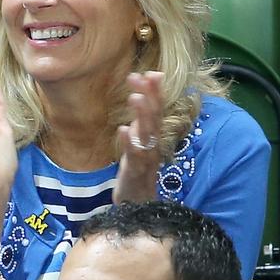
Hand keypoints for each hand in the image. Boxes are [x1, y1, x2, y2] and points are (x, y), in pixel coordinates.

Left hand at [113, 71, 164, 203]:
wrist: (137, 208)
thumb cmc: (136, 174)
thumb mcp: (137, 145)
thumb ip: (140, 124)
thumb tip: (140, 98)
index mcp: (152, 138)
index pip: (156, 111)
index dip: (154, 91)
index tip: (148, 71)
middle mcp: (152, 146)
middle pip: (155, 118)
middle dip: (150, 96)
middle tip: (142, 76)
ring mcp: (145, 160)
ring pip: (148, 135)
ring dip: (142, 115)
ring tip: (134, 96)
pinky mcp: (135, 174)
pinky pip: (134, 157)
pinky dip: (130, 143)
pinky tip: (123, 129)